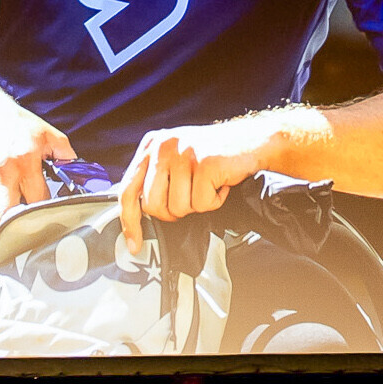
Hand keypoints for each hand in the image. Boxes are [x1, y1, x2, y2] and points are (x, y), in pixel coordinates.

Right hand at [0, 103, 73, 229]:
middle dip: (20, 230)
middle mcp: (2, 175)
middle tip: (31, 232)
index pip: (38, 202)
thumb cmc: (12, 123)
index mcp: (25, 162)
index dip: (46, 213)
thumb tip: (78, 171)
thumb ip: (65, 153)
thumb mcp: (46, 133)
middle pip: (7, 219)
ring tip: (17, 222)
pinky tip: (4, 203)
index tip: (51, 217)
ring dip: (5, 225)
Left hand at [117, 123, 259, 253]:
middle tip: (193, 196)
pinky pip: (202, 203)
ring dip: (198, 204)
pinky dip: (215, 201)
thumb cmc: (215, 155)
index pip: (128, 190)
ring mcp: (183, 153)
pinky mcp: (205, 163)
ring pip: (178, 207)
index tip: (134, 244)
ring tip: (209, 185)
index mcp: (152, 145)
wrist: (254, 140)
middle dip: (174, 212)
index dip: (130, 221)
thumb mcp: (177, 159)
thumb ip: (157, 179)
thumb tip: (138, 215)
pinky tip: (221, 184)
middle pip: (152, 205)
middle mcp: (163, 146)